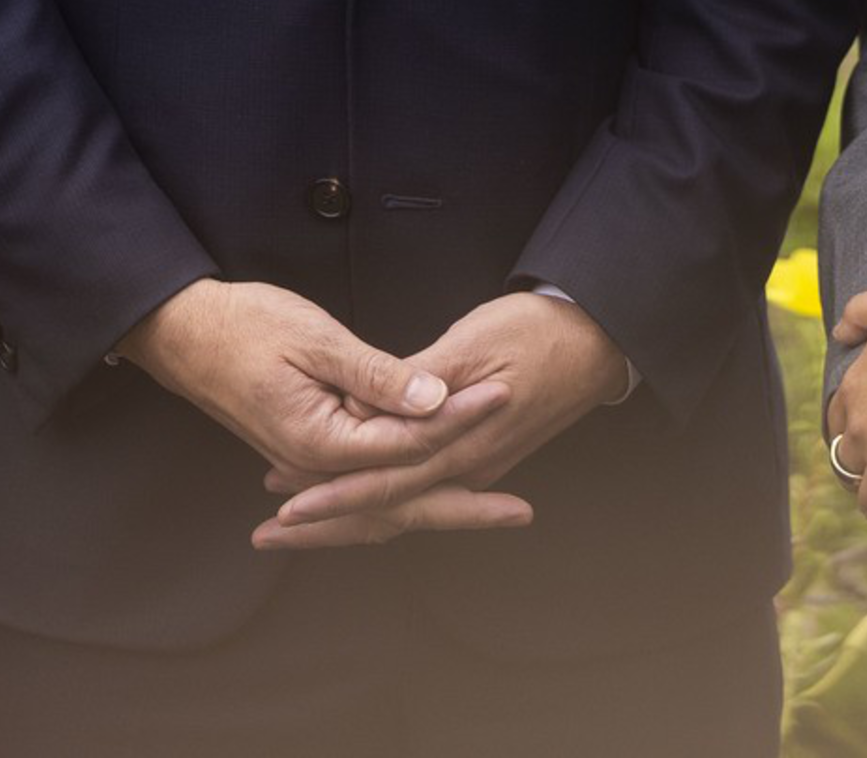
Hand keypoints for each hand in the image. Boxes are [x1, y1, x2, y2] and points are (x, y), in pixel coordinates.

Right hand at [117, 279, 472, 487]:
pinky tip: (424, 496)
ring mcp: (311, 467)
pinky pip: (362, 490)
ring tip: (487, 513)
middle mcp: (317, 468)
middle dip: (465, 505)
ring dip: (435, 508)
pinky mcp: (308, 455)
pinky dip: (397, 498)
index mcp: (321, 443)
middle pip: (404, 497)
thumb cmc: (243, 327)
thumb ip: (375, 375)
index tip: (502, 396)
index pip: (408, 442)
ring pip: (383, 502)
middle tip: (520, 511)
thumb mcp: (314, 339)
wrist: (183, 335)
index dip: (459, 418)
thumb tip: (434, 400)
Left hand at [258, 290, 629, 548]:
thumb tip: (372, 412)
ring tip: (296, 521)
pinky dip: (380, 499)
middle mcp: (466, 468)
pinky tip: (356, 497)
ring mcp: (474, 467)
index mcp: (461, 446)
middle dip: (325, 524)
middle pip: (385, 510)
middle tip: (269, 534)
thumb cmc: (537, 333)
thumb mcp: (473, 343)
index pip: (384, 484)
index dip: (332, 497)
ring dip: (347, 516)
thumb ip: (419, 381)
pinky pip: (419, 491)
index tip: (284, 507)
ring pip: (400, 507)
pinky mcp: (478, 457)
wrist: (598, 340)